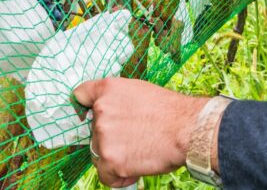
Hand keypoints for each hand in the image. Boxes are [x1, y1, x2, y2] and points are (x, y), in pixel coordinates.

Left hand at [73, 77, 207, 187]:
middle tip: (134, 140)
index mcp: (108, 89)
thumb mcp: (140, 92)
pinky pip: (105, 175)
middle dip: (109, 139)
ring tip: (138, 155)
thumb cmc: (171, 112)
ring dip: (114, 158)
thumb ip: (120, 101)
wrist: (186, 129)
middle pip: (93, 131)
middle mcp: (101, 110)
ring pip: (98, 154)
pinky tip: (133, 171)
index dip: (84, 108)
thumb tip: (114, 115)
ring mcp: (103, 135)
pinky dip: (118, 177)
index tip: (86, 116)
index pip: (81, 95)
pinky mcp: (110, 159)